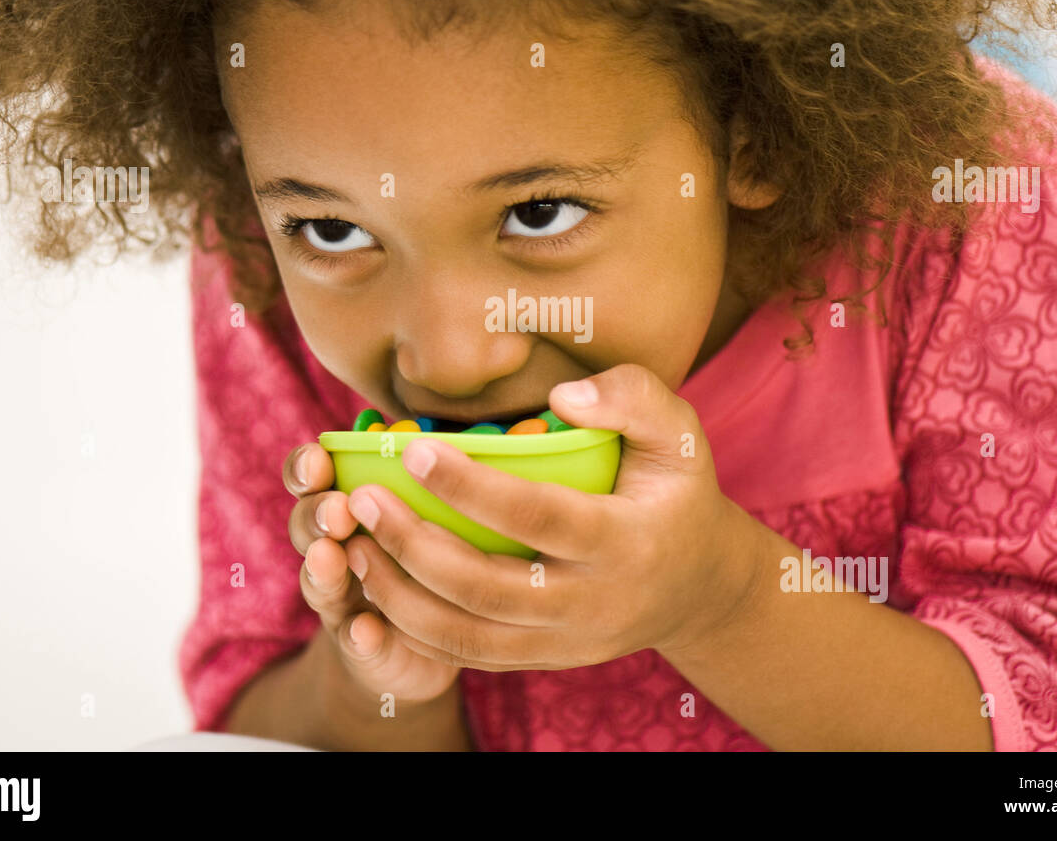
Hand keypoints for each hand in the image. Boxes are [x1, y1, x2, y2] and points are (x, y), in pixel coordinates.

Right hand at [283, 443, 460, 702]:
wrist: (428, 639)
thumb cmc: (445, 548)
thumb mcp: (445, 503)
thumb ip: (451, 469)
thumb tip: (512, 420)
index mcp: (351, 501)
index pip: (313, 474)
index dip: (308, 465)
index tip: (321, 459)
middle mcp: (336, 545)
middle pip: (306, 524)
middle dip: (315, 514)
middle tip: (338, 510)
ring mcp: (344, 598)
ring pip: (320, 580)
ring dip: (323, 567)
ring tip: (330, 557)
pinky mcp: (364, 645)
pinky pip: (355, 640)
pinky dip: (360, 634)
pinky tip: (368, 629)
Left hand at [341, 363, 759, 670]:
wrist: (700, 586)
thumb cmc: (677, 493)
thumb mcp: (679, 434)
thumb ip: (632, 397)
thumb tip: (561, 396)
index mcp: (626, 542)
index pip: (537, 518)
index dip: (471, 488)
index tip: (415, 453)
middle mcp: (595, 603)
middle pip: (487, 588)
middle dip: (415, 545)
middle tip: (365, 501)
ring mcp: (568, 643)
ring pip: (467, 636)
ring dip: (401, 595)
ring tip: (355, 546)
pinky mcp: (546, 660)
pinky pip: (470, 657)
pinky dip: (416, 629)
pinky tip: (380, 586)